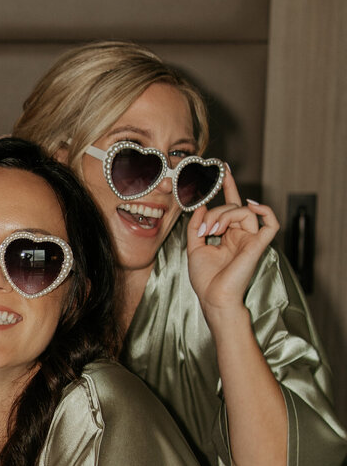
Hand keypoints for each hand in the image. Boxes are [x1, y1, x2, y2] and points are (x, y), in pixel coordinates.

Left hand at [186, 168, 279, 319]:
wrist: (214, 298)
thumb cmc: (206, 279)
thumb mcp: (194, 248)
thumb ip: (196, 226)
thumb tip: (200, 206)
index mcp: (227, 235)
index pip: (230, 205)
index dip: (227, 185)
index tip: (222, 167)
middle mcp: (241, 234)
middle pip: (232, 207)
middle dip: (214, 213)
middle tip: (204, 231)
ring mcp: (251, 239)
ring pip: (243, 211)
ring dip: (224, 216)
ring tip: (212, 232)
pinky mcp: (258, 245)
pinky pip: (271, 223)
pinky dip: (264, 210)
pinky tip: (251, 205)